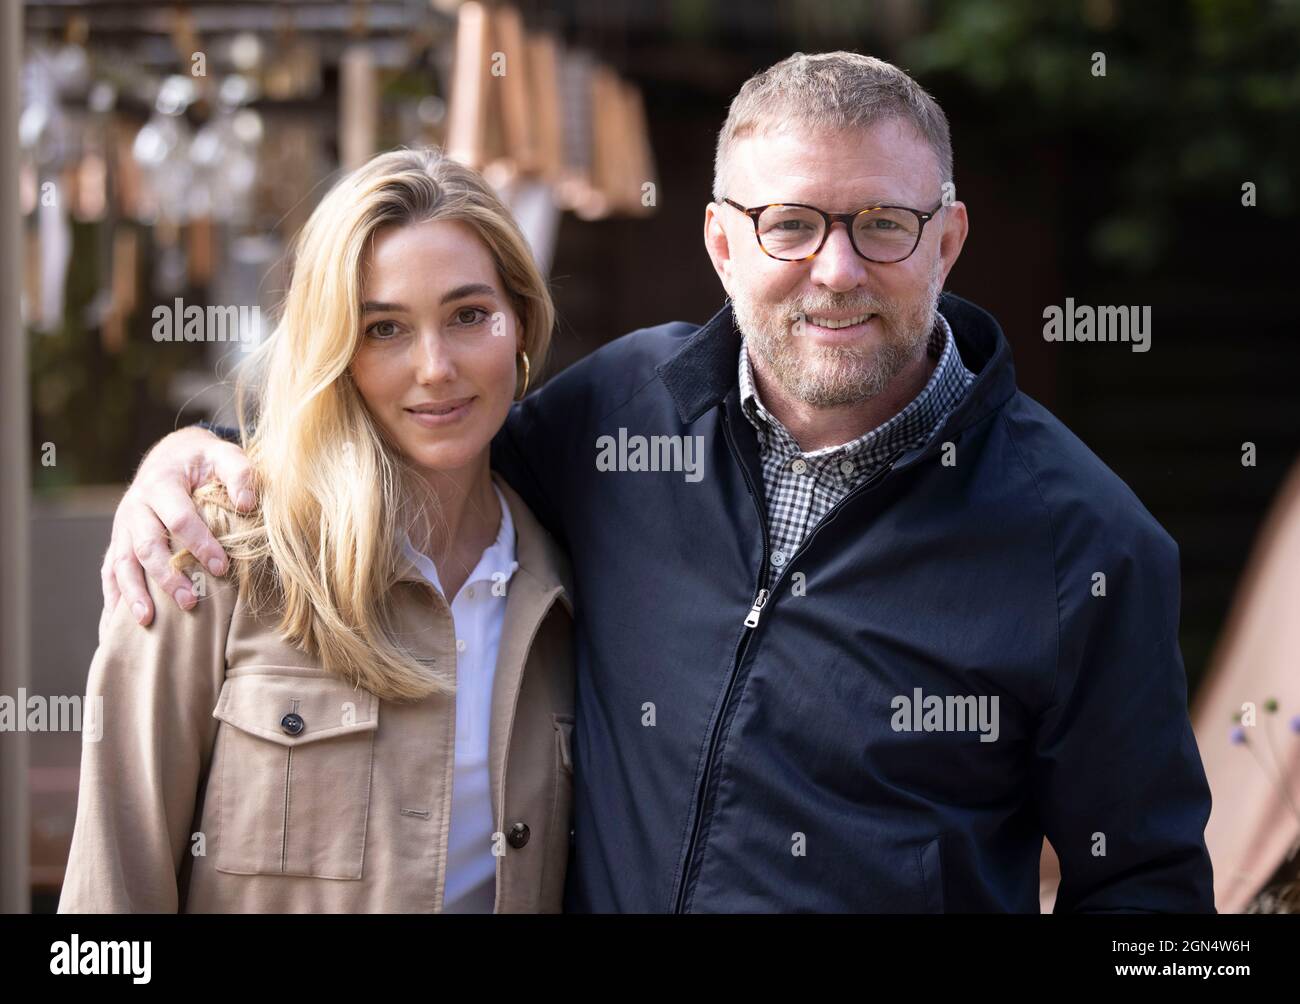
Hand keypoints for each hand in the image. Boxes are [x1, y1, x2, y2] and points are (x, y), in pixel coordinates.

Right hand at [102, 427, 255, 625]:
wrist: (171, 457)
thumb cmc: (204, 462)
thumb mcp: (224, 455)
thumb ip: (239, 472)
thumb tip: (247, 503)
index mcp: (162, 484)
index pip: (179, 519)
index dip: (199, 544)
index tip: (223, 567)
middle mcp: (135, 507)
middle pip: (145, 545)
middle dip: (166, 575)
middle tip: (190, 602)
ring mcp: (122, 527)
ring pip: (122, 562)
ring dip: (134, 592)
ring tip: (147, 621)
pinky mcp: (118, 542)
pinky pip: (110, 572)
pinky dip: (113, 598)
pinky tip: (115, 627)